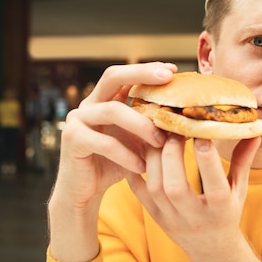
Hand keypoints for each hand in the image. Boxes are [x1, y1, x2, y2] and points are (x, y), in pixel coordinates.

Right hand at [48, 62, 175, 261]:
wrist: (85, 192)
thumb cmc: (115, 164)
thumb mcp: (140, 143)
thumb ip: (155, 128)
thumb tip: (189, 120)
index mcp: (104, 100)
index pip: (125, 75)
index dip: (147, 69)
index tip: (172, 70)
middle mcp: (89, 104)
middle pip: (112, 77)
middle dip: (141, 75)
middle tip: (167, 79)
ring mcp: (77, 120)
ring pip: (112, 111)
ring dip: (141, 124)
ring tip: (161, 141)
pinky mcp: (72, 140)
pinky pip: (103, 142)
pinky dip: (125, 154)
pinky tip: (141, 166)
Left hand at [127, 135, 260, 260]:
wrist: (210, 250)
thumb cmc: (227, 212)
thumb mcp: (239, 189)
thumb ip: (243, 160)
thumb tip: (256, 131)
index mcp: (221, 209)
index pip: (214, 185)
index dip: (207, 159)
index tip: (202, 133)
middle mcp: (194, 217)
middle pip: (176, 187)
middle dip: (173, 153)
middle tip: (174, 127)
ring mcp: (171, 218)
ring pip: (156, 187)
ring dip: (154, 157)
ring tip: (157, 133)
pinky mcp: (154, 216)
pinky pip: (138, 192)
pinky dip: (134, 169)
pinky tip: (138, 147)